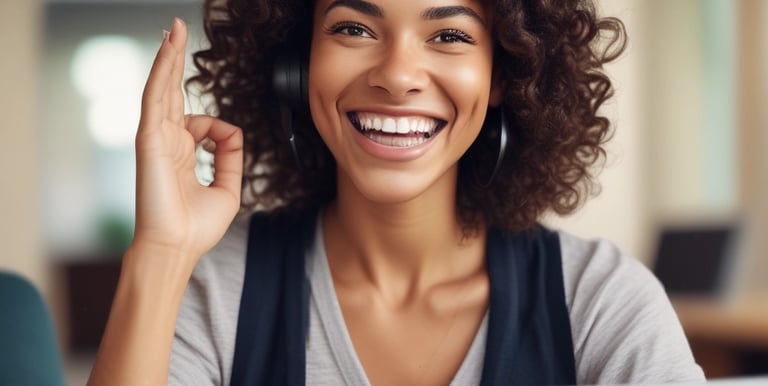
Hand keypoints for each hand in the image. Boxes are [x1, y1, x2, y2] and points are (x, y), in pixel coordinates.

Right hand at [132, 18, 242, 259]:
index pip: (198, 122)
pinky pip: (155, 99)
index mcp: (183, 154)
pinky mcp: (149, 140)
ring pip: (162, 89)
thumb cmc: (196, 227)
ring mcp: (156, 139)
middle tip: (178, 31)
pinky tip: (167, 50)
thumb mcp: (228, 189)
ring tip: (174, 30)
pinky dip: (161, 73)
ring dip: (168, 58)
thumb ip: (232, 157)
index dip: (219, 127)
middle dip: (176, 62)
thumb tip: (231, 131)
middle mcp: (167, 142)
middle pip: (172, 93)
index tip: (227, 143)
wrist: (178, 248)